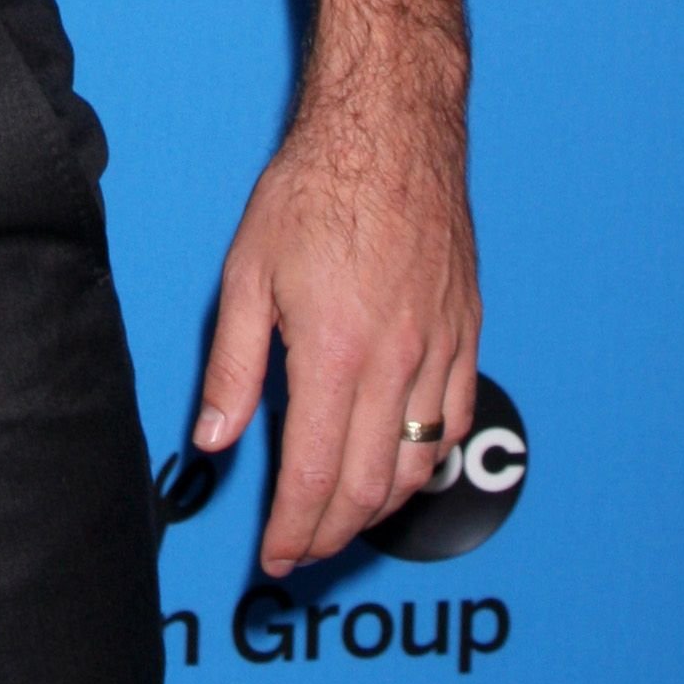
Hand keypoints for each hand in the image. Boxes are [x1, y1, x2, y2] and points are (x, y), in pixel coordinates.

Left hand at [193, 90, 479, 578]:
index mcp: (337, 354)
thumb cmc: (315, 187)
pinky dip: (428, 461)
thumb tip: (216, 439)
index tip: (275, 555)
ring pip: (419, 465)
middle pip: (369, 488)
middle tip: (302, 550)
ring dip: (379, 508)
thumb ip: (233, 366)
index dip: (293, 529)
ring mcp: (441, 349)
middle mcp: (397, 363)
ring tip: (341, 518)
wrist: (389, 129)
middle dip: (332, 534)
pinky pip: (455, 419)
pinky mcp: (467, 332)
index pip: (316, 476)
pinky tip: (401, 466)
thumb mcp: (247, 273)